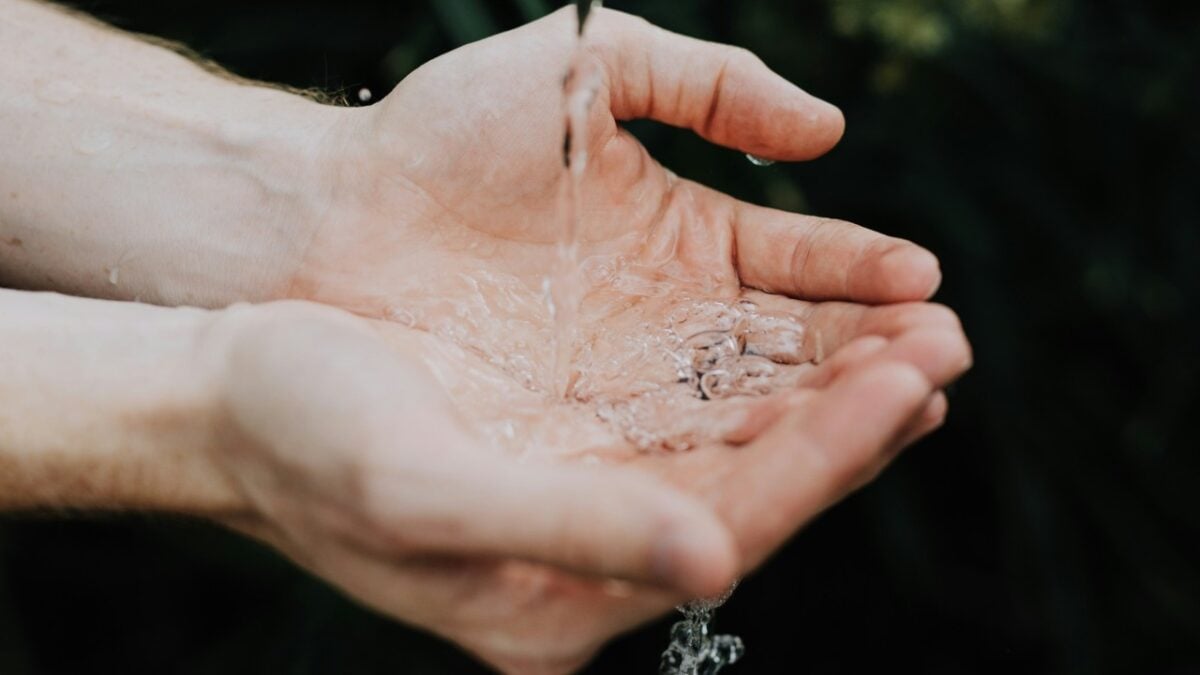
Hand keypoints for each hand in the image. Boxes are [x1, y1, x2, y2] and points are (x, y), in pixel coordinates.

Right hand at [205, 300, 966, 674]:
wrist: (236, 403)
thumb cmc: (307, 444)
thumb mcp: (421, 491)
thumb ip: (566, 532)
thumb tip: (713, 566)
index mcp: (555, 605)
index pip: (728, 529)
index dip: (824, 458)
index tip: (907, 378)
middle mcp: (590, 568)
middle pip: (756, 499)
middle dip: (854, 425)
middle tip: (946, 344)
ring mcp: (589, 511)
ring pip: (740, 459)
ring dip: (827, 400)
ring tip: (911, 334)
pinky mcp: (580, 458)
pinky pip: (699, 425)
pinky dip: (765, 385)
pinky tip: (814, 344)